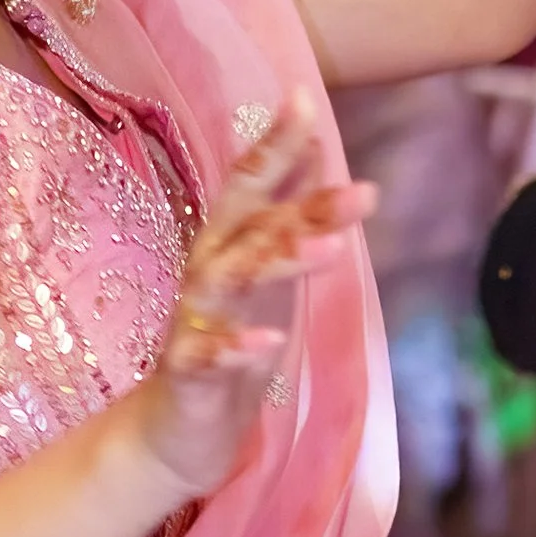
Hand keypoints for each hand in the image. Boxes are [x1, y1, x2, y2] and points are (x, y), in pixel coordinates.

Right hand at [133, 98, 370, 496]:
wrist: (173, 436)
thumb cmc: (227, 348)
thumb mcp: (265, 276)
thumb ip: (285, 215)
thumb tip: (318, 149)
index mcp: (228, 247)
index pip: (250, 185)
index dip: (276, 144)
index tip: (306, 100)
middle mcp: (207, 274)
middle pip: (250, 227)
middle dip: (302, 205)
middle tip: (362, 192)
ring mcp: (194, 324)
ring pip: (230, 281)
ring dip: (278, 261)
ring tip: (332, 251)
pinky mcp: (187, 377)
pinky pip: (206, 357)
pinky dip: (236, 347)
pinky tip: (270, 342)